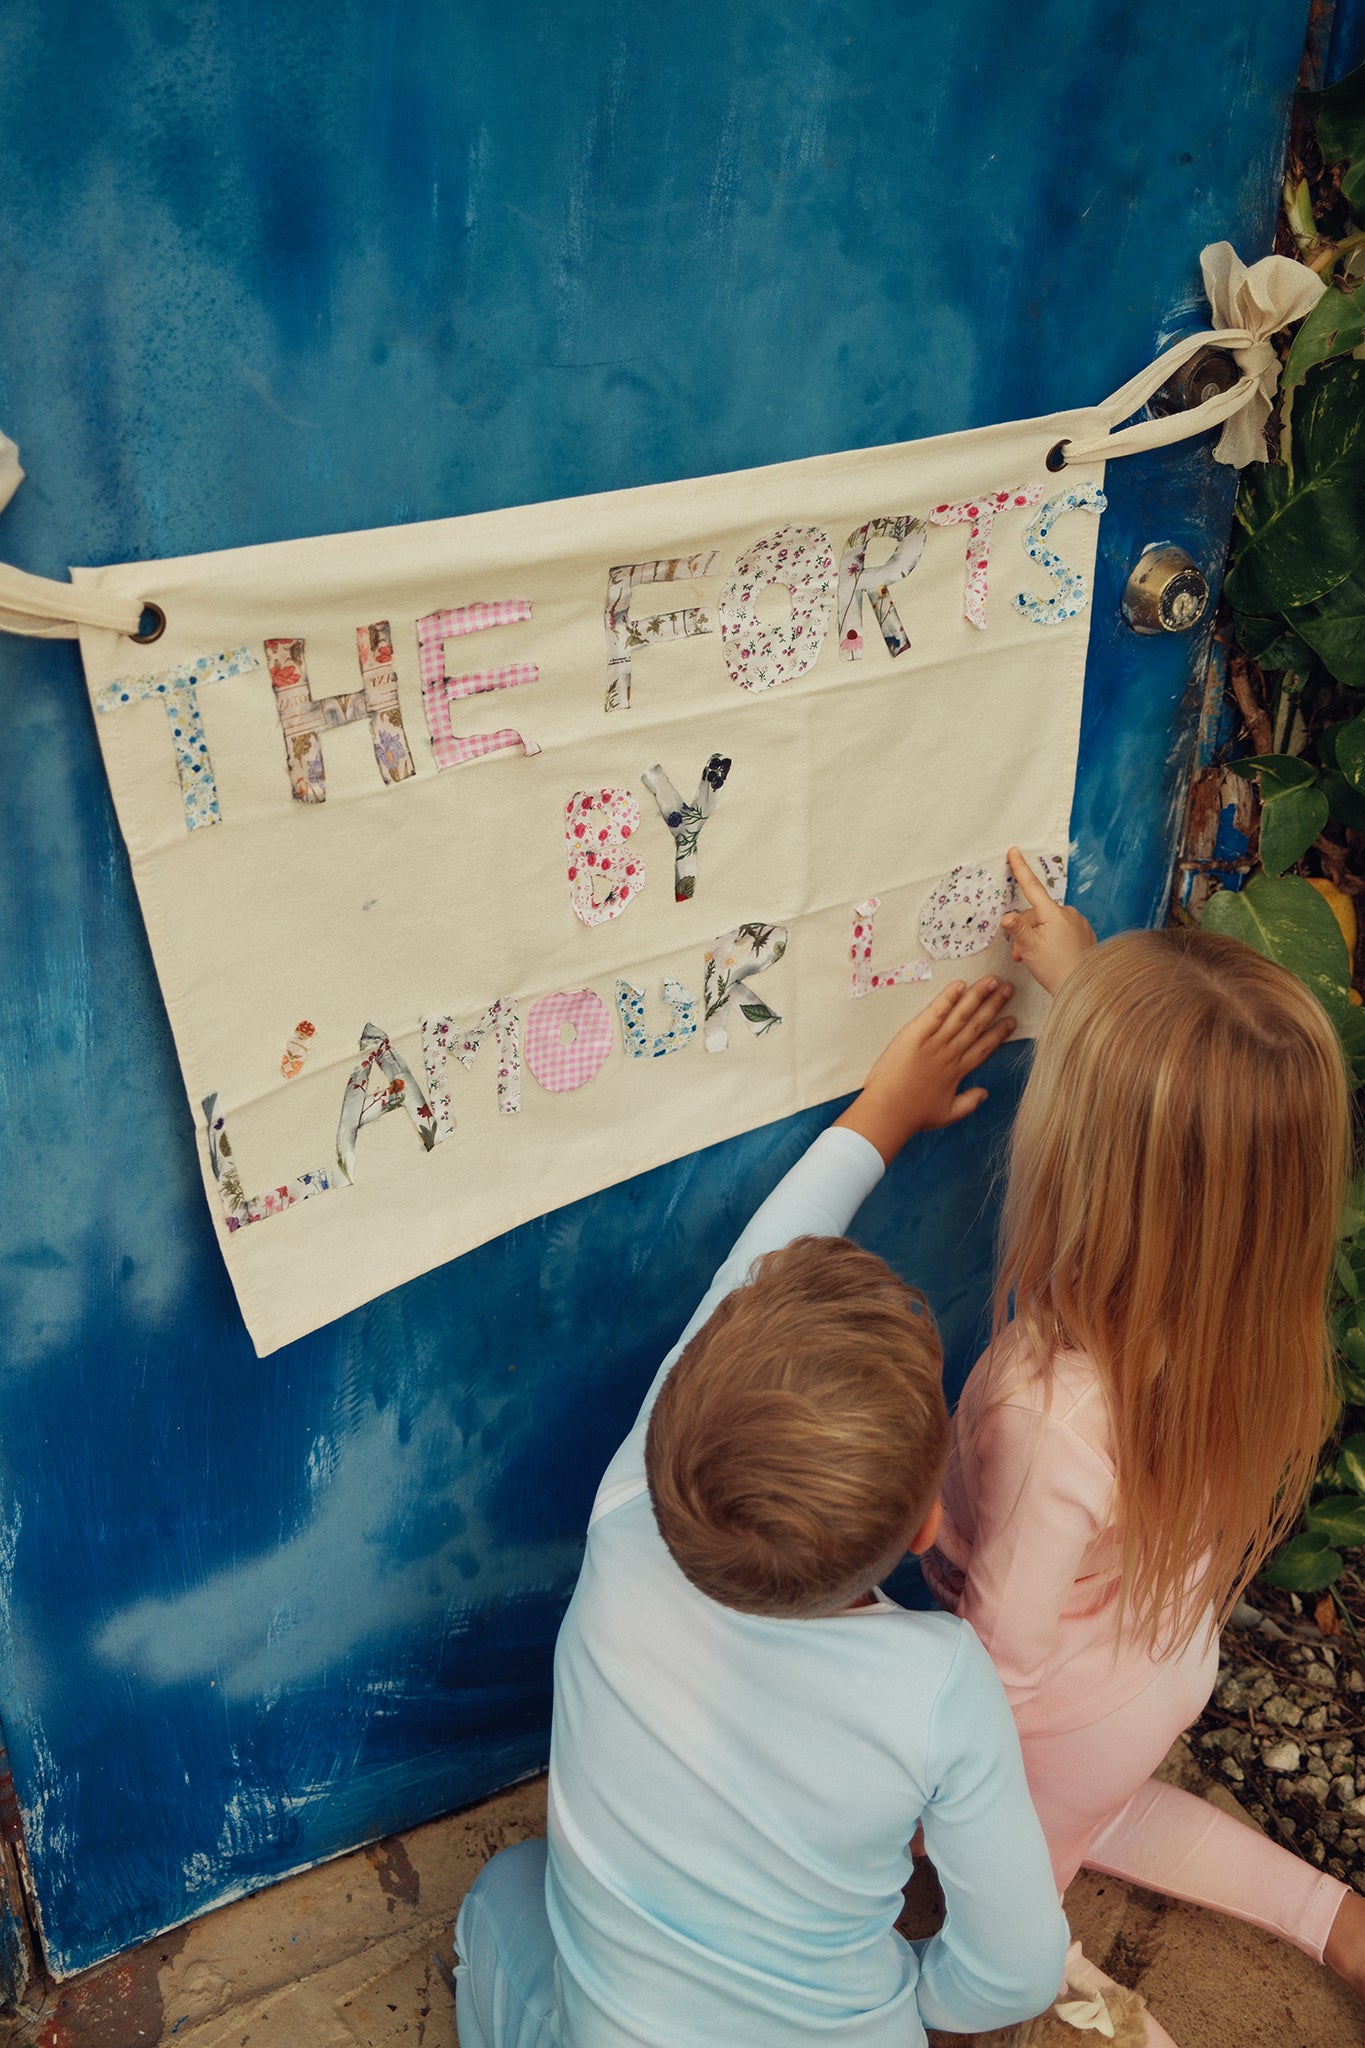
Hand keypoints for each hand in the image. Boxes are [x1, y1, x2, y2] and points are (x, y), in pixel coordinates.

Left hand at [834, 976, 1014, 1164]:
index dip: (999, 1032)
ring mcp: (934, 1041)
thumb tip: (985, 1093)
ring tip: (993, 981)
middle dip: (994, 1005)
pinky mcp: (915, 1034)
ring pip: (961, 1014)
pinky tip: (960, 984)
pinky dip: (948, 997)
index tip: (1012, 1020)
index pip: (984, 1047)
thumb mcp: (947, 1115)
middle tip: (1009, 989)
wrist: (888, 1112)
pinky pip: (936, 1011)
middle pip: (977, 1024)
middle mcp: (950, 1052)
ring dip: (978, 995)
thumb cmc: (913, 1115)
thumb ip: (968, 1103)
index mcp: (957, 1071)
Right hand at [1000, 847, 1095, 994]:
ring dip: (1036, 937)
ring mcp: (1078, 923)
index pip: (1032, 886)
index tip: (1014, 851)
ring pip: (1048, 923)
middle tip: (1019, 954)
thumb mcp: (1030, 948)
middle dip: (1024, 930)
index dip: (1020, 868)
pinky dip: (1051, 939)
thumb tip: (1006, 916)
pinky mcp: (1084, 934)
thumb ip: (1017, 929)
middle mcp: (1068, 914)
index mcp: (1054, 913)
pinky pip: (1061, 930)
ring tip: (1035, 958)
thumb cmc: (1057, 969)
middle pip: (1036, 913)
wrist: (1085, 987)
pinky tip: (1052, 956)